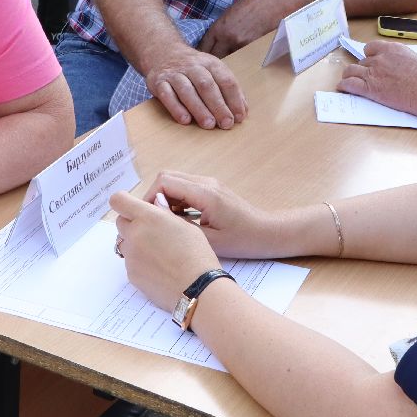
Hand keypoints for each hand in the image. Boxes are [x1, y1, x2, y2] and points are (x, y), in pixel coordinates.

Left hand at [110, 189, 220, 314]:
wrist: (197, 288)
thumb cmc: (196, 254)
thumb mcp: (186, 226)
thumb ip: (165, 213)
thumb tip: (156, 203)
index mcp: (148, 217)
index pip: (119, 201)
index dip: (123, 202)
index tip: (131, 206)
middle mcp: (134, 234)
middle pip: (120, 222)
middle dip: (132, 223)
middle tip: (151, 231)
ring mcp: (131, 256)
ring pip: (124, 243)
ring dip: (134, 243)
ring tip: (157, 252)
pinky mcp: (131, 274)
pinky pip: (130, 262)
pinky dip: (140, 262)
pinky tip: (159, 268)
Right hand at [140, 171, 289, 257]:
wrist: (267, 233)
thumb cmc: (242, 239)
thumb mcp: (208, 240)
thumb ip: (180, 225)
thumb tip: (156, 216)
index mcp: (205, 193)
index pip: (164, 182)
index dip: (150, 197)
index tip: (149, 217)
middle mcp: (206, 183)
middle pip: (167, 177)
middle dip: (155, 196)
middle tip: (155, 220)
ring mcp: (209, 183)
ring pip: (175, 181)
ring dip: (166, 198)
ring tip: (169, 222)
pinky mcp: (212, 189)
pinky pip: (186, 187)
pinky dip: (177, 199)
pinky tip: (181, 219)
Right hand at [144, 42, 247, 129]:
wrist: (163, 52)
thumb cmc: (194, 69)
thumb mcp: (213, 71)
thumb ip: (227, 89)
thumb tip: (242, 110)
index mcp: (211, 63)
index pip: (226, 80)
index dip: (234, 99)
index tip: (239, 117)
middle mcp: (193, 66)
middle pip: (207, 85)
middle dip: (218, 106)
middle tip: (226, 124)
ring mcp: (175, 74)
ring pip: (187, 90)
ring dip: (199, 108)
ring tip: (209, 124)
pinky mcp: (158, 82)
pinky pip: (166, 95)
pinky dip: (176, 107)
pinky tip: (185, 120)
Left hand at [198, 0, 285, 57]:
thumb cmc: (258, 2)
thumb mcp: (233, 12)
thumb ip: (223, 28)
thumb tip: (216, 41)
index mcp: (219, 27)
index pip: (204, 48)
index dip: (204, 54)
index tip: (206, 58)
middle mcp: (228, 38)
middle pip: (215, 58)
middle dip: (215, 61)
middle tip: (217, 64)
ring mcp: (242, 46)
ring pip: (230, 61)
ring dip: (230, 63)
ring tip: (231, 64)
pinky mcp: (256, 50)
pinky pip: (245, 60)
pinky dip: (244, 61)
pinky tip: (246, 60)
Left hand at [337, 40, 416, 117]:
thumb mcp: (415, 59)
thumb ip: (401, 59)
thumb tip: (398, 65)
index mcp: (392, 49)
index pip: (370, 48)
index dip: (369, 56)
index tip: (371, 62)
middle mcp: (380, 58)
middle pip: (362, 61)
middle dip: (363, 69)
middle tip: (367, 77)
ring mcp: (374, 73)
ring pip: (351, 70)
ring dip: (350, 75)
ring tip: (350, 80)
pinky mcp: (370, 88)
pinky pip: (349, 84)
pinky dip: (344, 85)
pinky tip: (343, 87)